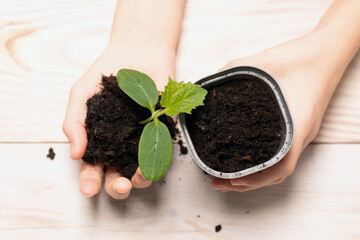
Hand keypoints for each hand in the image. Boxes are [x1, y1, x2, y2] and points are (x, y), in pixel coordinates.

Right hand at [63, 43, 174, 198]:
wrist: (138, 51)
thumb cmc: (107, 73)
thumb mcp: (81, 94)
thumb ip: (74, 123)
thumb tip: (75, 153)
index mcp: (100, 139)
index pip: (93, 166)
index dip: (90, 181)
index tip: (89, 189)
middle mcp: (122, 144)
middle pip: (119, 175)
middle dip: (118, 187)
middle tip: (119, 186)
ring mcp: (144, 138)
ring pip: (142, 169)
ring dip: (140, 180)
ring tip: (135, 178)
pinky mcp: (165, 130)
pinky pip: (163, 151)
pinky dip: (158, 160)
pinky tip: (151, 163)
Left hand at [212, 31, 340, 191]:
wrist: (324, 52)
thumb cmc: (297, 58)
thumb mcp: (258, 64)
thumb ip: (229, 73)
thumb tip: (204, 85)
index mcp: (296, 125)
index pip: (281, 166)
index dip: (255, 179)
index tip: (230, 181)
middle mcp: (301, 135)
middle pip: (277, 173)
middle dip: (247, 183)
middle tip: (218, 183)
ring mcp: (302, 132)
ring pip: (280, 165)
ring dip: (255, 175)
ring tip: (229, 177)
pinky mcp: (299, 127)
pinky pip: (282, 152)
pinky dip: (264, 161)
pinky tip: (246, 156)